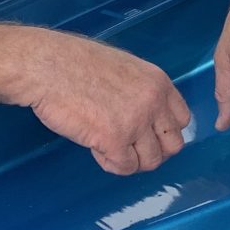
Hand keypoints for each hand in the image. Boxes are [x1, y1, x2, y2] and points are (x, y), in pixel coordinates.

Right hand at [17, 29, 191, 175]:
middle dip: (153, 151)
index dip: (165, 132)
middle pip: (173, 145)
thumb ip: (142, 91)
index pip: (182, 119)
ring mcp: (136, 123)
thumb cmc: (75, 63)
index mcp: (159, 82)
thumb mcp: (124, 68)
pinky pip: (125, 167)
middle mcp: (154, 103)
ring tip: (110, 148)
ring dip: (132, 161)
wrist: (47, 66)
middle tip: (131, 149)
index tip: (148, 134)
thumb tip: (147, 117)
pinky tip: (97, 150)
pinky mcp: (114, 140)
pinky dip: (112, 164)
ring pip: (151, 161)